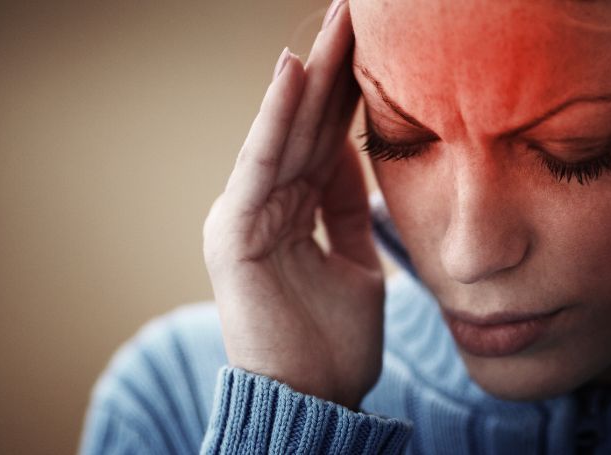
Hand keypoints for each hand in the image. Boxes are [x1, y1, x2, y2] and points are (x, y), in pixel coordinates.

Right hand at [202, 0, 383, 410]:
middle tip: (355, 10)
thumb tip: (360, 162)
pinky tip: (293, 70)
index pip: (326, 140)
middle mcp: (266, 205)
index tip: (376, 45)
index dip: (350, 92)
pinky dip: (274, 119)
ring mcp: (245, 215)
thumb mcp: (357, 265)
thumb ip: (350, 213)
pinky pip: (259, 166)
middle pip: (305, 125)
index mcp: (295, 212)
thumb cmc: (334, 344)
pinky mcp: (234, 231)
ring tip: (335, 21)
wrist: (312, 402)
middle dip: (333, 68)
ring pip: (282, 133)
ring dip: (309, 76)